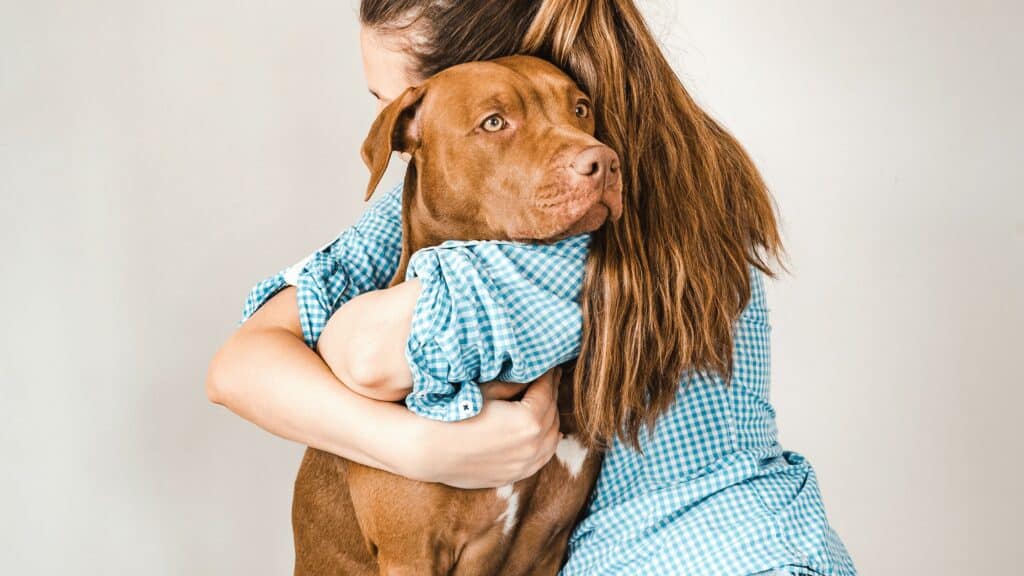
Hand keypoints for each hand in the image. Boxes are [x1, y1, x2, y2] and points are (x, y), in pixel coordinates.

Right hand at [405, 367, 562, 488]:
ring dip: (551, 418)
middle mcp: (532, 446)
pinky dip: (545, 442)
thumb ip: (515, 382)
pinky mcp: (513, 475)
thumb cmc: (453, 414)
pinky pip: (541, 458)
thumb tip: (534, 371)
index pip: (547, 390)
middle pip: (552, 413)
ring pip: (552, 438)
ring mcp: (524, 465)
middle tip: (547, 377)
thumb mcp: (486, 390)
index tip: (547, 363)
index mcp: (528, 421)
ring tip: (544, 401)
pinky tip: (540, 431)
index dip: (548, 374)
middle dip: (551, 393)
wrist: (427, 450)